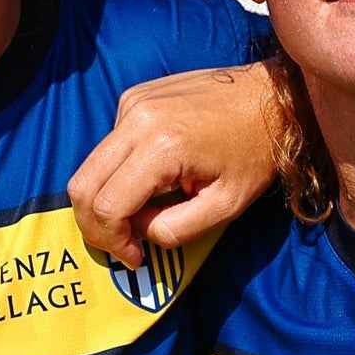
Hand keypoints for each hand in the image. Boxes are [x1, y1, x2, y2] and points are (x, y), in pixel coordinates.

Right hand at [69, 62, 293, 268]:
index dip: (113, 241)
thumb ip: (176, 230)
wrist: (272, 98)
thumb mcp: (226, 205)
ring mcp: (132, 103)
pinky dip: (120, 171)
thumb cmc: (255, 152)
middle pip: (82, 184)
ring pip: (91, 165)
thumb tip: (139, 232)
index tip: (135, 256)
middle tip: (122, 245)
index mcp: (162, 145)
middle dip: (95, 225)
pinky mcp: (134, 98)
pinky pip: (109, 145)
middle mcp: (137, 117)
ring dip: (108, 197)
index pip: (107, 205)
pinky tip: (155, 178)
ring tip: (145, 212)